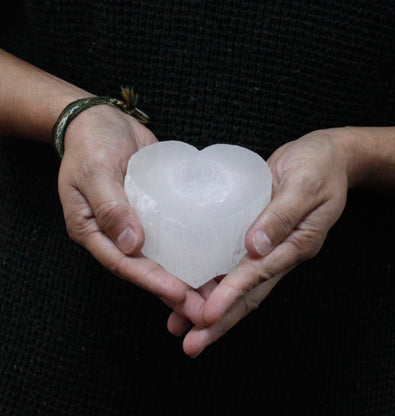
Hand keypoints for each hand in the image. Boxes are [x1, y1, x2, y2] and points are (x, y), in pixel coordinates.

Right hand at [58, 104, 206, 324]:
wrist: (103, 121)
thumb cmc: (91, 143)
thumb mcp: (94, 170)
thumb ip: (110, 206)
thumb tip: (131, 244)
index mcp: (93, 230)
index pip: (122, 264)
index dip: (150, 281)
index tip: (178, 294)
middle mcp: (116, 233)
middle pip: (145, 269)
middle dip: (173, 292)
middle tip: (204, 309)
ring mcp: (138, 223)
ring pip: (163, 258)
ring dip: (186, 278)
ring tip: (213, 296)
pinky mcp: (157, 210)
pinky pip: (173, 235)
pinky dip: (189, 251)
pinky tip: (210, 263)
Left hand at [168, 128, 350, 355]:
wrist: (324, 156)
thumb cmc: (320, 166)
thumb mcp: (305, 185)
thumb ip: (282, 215)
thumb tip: (255, 246)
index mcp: (296, 244)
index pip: (259, 276)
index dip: (232, 296)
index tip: (207, 315)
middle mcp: (279, 253)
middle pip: (248, 294)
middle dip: (220, 321)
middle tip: (192, 344)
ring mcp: (267, 246)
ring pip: (238, 284)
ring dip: (212, 307)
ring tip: (181, 325)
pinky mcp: (255, 233)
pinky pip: (232, 262)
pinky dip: (213, 280)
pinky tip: (191, 288)